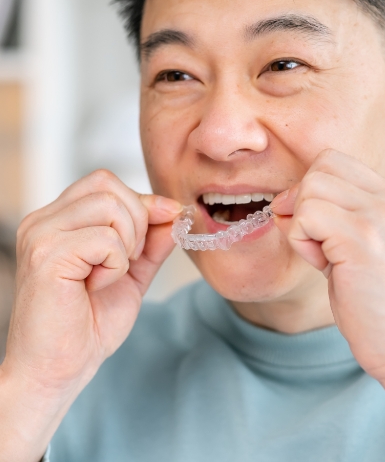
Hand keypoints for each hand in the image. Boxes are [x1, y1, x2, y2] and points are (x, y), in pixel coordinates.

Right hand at [0, 170, 181, 460]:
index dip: (142, 201)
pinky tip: (98, 285)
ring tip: (112, 273)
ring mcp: (41, 235)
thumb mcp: (132, 273)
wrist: (59, 369)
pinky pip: (105, 239)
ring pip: (109, 205)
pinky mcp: (46, 256)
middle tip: (130, 259)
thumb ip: (151, 241)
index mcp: (60, 221)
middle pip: (107, 184)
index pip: (105, 183)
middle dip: (138, 219)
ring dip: (128, 242)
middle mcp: (44, 221)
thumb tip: (174, 211)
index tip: (166, 222)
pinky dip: (116, 264)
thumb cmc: (89, 324)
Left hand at [272, 149, 384, 456]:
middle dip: (302, 202)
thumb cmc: (382, 310)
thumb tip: (286, 201)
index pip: (336, 162)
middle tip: (314, 241)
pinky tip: (321, 266)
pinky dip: (300, 240)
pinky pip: (306, 215)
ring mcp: (382, 218)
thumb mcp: (363, 252)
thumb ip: (334, 220)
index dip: (312, 190)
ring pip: (310, 187)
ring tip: (322, 257)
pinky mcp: (363, 240)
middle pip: (320, 167)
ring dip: (301, 224)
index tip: (313, 226)